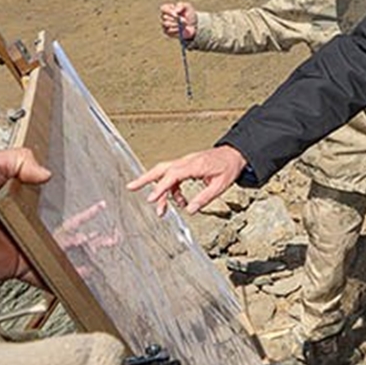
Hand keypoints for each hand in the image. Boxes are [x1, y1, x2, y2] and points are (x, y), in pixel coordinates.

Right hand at [126, 145, 246, 215]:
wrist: (235, 154)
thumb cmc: (229, 166)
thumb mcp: (220, 186)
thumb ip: (204, 198)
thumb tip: (189, 210)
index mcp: (195, 165)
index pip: (172, 175)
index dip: (161, 188)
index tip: (151, 199)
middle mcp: (187, 162)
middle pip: (161, 169)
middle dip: (145, 178)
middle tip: (131, 187)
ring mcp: (186, 163)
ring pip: (165, 173)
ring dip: (160, 190)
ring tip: (160, 208)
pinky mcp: (187, 166)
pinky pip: (174, 177)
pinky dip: (172, 189)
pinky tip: (178, 200)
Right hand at [159, 1, 197, 40]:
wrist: (193, 24)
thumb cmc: (188, 13)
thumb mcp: (187, 7)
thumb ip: (181, 6)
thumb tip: (175, 11)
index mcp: (167, 8)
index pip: (163, 9)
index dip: (169, 11)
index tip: (177, 14)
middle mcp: (164, 16)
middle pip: (164, 17)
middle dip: (176, 19)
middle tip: (184, 20)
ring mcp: (164, 24)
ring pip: (166, 24)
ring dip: (177, 24)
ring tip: (184, 24)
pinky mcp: (167, 32)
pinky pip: (168, 31)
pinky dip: (176, 30)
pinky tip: (181, 29)